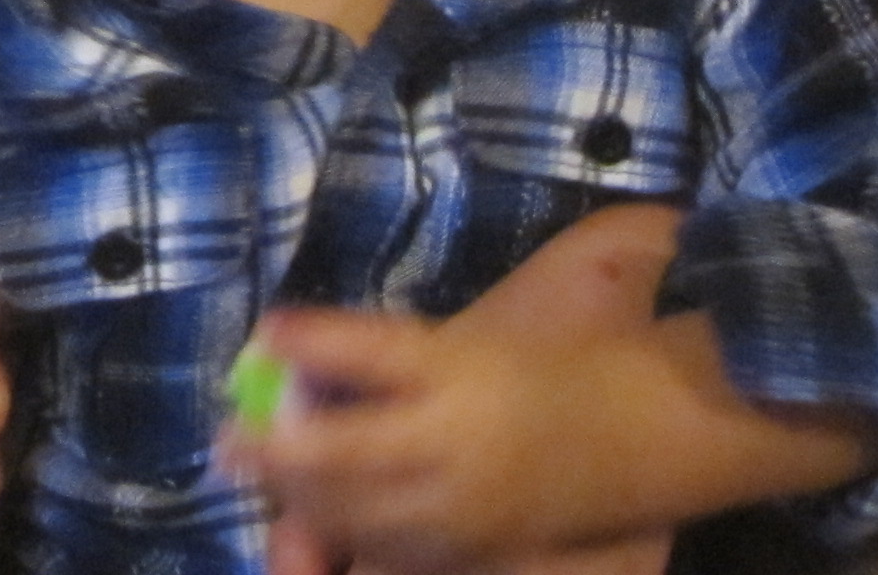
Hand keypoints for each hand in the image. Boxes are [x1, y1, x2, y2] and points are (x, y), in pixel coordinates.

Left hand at [237, 205, 690, 574]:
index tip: (263, 331)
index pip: (373, 350)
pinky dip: (351, 530)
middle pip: (348, 449)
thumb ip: (391, 350)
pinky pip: (399, 547)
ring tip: (258, 474)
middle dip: (280, 448)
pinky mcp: (478, 543)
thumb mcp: (477, 331)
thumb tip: (294, 349)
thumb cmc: (560, 359)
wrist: (652, 428)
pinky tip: (316, 516)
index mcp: (462, 367)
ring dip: (304, 496)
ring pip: (363, 511)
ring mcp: (467, 500)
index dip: (312, 340)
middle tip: (225, 440)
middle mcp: (459, 436)